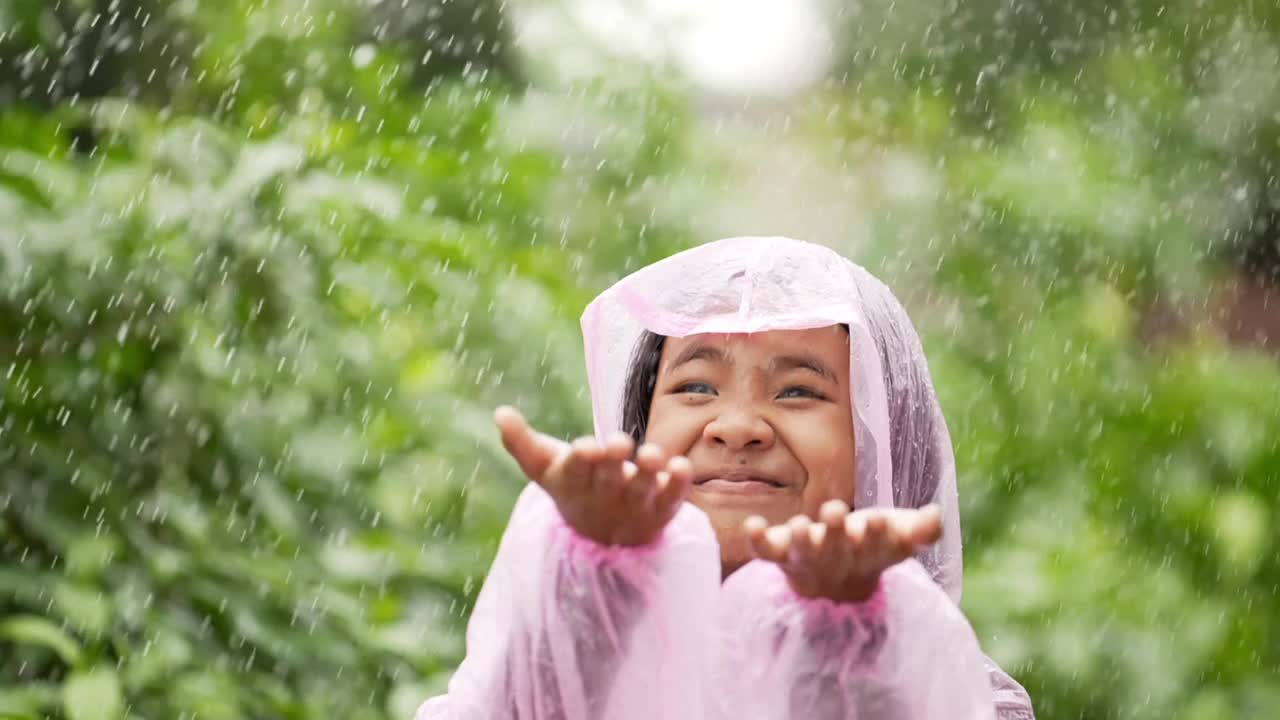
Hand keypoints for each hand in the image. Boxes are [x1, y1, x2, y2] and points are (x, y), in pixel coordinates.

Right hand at [495, 406, 692, 546]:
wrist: (603, 540)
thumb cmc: (573, 487)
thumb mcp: (546, 468)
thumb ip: (521, 443)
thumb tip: (499, 413)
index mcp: (575, 482)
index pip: (576, 470)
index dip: (582, 460)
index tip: (586, 447)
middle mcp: (605, 494)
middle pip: (610, 478)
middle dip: (614, 461)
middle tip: (620, 444)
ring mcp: (634, 504)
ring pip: (644, 488)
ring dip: (650, 471)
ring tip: (654, 455)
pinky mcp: (661, 510)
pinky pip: (672, 499)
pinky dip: (678, 485)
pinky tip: (682, 467)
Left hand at [743, 501, 942, 602]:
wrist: (834, 586)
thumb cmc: (870, 548)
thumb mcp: (898, 537)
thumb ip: (921, 529)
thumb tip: (936, 516)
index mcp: (868, 549)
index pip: (876, 543)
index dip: (876, 533)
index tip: (878, 522)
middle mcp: (836, 554)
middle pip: (836, 544)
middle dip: (835, 530)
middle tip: (834, 512)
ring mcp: (807, 554)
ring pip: (803, 548)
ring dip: (802, 538)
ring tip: (801, 526)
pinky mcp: (781, 551)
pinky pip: (765, 550)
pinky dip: (758, 540)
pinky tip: (752, 524)